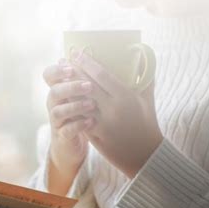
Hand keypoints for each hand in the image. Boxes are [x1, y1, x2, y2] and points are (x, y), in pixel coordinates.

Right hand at [42, 60, 96, 194]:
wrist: (70, 143)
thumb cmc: (79, 113)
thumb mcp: (80, 94)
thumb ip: (83, 77)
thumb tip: (93, 55)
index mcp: (58, 89)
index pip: (49, 75)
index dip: (57, 70)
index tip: (71, 67)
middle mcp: (54, 104)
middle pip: (54, 91)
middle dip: (71, 87)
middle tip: (88, 86)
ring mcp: (57, 121)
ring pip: (58, 111)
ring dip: (75, 106)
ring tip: (92, 104)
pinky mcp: (63, 136)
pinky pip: (67, 130)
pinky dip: (79, 125)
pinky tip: (91, 121)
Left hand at [71, 51, 162, 178]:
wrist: (145, 154)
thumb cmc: (148, 123)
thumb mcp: (148, 100)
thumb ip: (145, 77)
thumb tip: (143, 55)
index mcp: (125, 97)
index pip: (102, 75)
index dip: (87, 63)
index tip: (77, 53)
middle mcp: (112, 109)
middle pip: (86, 86)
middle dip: (74, 71)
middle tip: (64, 60)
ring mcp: (102, 123)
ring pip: (79, 102)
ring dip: (68, 88)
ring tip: (60, 77)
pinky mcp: (95, 135)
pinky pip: (79, 117)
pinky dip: (71, 107)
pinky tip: (64, 98)